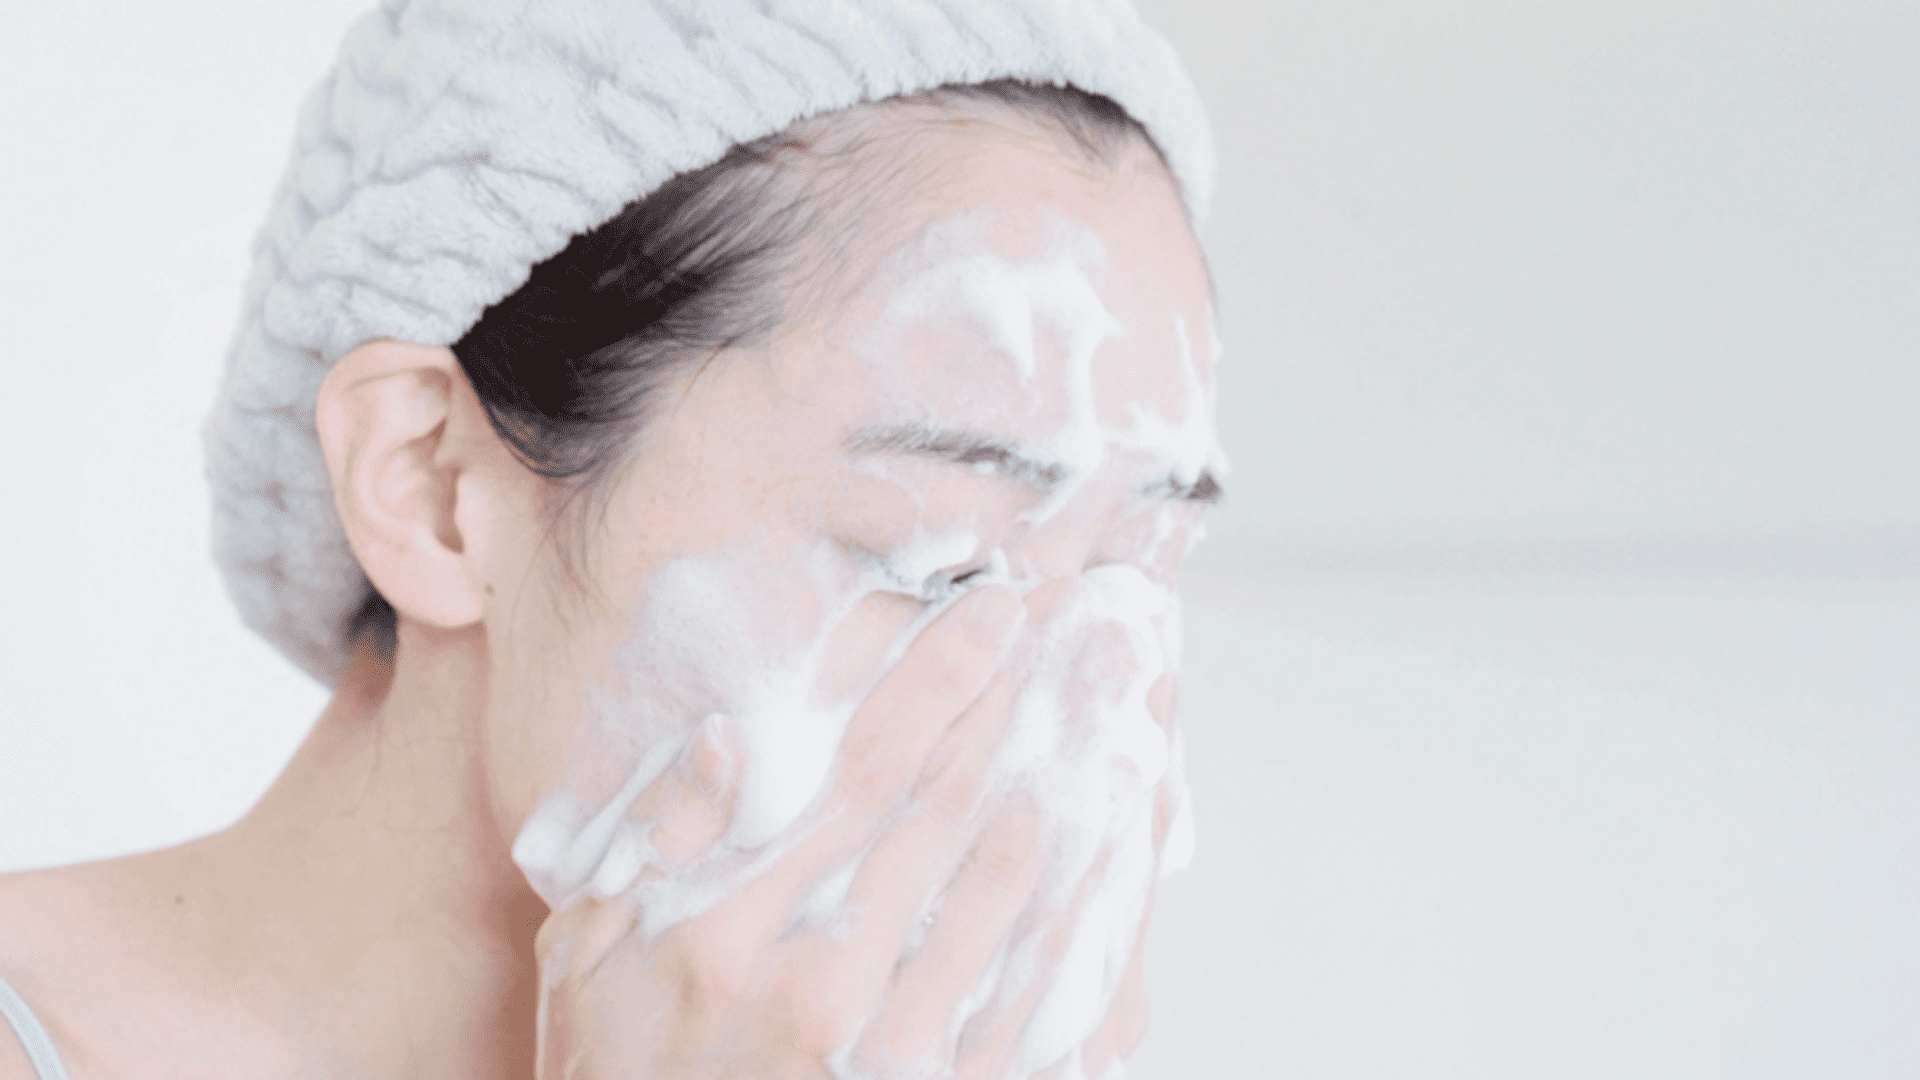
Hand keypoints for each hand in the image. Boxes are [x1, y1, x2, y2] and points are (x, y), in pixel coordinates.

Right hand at [534, 580, 1182, 1079]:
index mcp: (733, 924)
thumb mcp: (582, 963)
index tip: (998, 611)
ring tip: (1119, 704)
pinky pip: (1037, 993)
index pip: (865, 766)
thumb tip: (722, 739)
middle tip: (1083, 630)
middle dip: (1024, 704)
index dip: (942, 675)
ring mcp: (892, 1047)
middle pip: (953, 804)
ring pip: (1010, 885)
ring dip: (1072, 783)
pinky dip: (1085, 906)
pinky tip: (1119, 844)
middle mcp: (824, 977)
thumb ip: (651, 846)